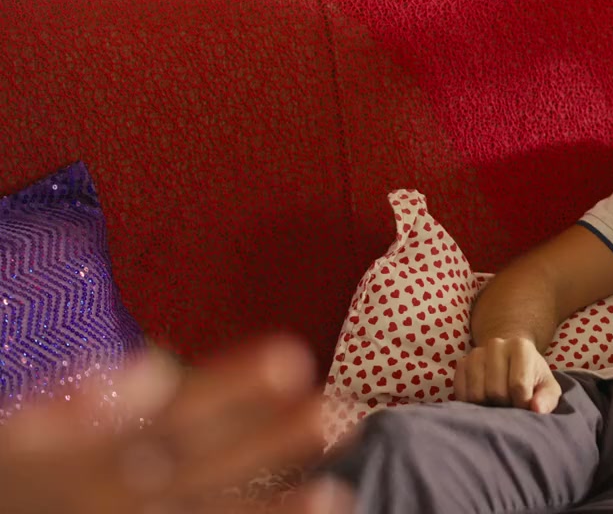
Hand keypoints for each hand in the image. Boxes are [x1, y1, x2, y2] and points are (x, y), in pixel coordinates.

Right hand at [0, 334, 349, 513]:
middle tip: (328, 411)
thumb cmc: (15, 476)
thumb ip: (82, 402)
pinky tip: (317, 511)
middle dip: (267, 443)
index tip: (292, 358)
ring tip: (336, 494)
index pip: (174, 415)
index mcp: (92, 456)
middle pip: (202, 469)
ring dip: (272, 512)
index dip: (234, 388)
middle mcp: (117, 498)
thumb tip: (155, 370)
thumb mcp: (21, 435)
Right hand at [454, 336, 561, 412]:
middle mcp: (496, 344)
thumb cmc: (532, 377)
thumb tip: (536, 409)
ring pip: (476, 395)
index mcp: (521, 346)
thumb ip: (547, 398)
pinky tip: (484, 400)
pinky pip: (461, 393)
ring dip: (487, 406)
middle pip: (496, 391)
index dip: (522, 403)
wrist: (510, 358)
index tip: (526, 404)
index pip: (518, 385)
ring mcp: (476, 353)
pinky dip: (471, 404)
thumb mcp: (547, 387)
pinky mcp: (461, 363)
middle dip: (504, 404)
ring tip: (498, 401)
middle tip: (511, 402)